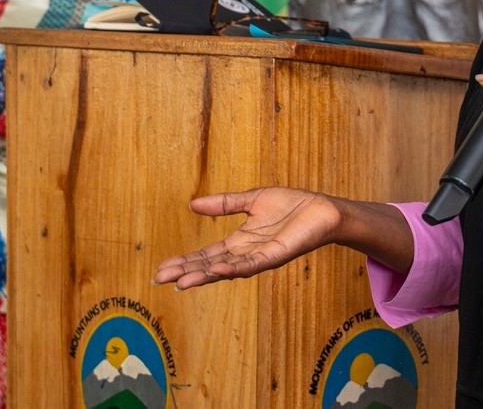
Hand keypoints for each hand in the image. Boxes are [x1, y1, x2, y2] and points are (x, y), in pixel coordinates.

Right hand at [153, 187, 340, 289]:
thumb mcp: (252, 200)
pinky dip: (235, 268)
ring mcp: (260, 257)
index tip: (161, 269)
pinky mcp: (276, 255)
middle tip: (160, 279)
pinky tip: (218, 270)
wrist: (322, 208)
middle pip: (211, 266)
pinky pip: (253, 264)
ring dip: (205, 276)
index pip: (206, 255)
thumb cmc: (291, 205)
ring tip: (181, 282)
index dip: (184, 262)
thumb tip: (192, 204)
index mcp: (239, 242)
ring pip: (227, 270)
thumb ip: (223, 204)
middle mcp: (246, 253)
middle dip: (186, 273)